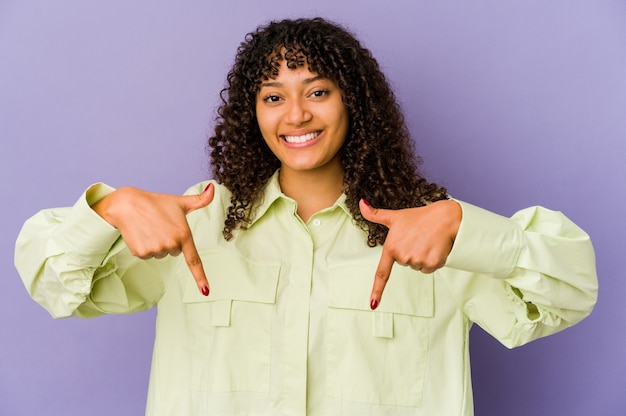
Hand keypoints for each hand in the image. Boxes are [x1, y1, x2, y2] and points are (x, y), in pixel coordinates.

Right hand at [92, 183, 214, 295]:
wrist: (128, 204)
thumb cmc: (156, 203)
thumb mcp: (180, 202)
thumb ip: (199, 200)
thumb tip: (213, 188)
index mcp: (183, 234)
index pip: (194, 260)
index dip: (200, 277)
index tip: (205, 291)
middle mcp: (171, 244)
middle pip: (174, 252)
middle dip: (169, 241)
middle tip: (160, 225)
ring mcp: (156, 250)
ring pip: (160, 254)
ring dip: (156, 244)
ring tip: (150, 228)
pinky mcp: (141, 253)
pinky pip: (147, 255)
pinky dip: (144, 246)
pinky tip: (141, 233)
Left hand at [359, 199, 461, 308]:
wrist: (445, 217)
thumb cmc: (419, 217)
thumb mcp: (395, 216)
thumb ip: (375, 214)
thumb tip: (360, 203)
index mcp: (392, 247)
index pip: (382, 273)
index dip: (377, 290)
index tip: (372, 305)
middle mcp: (403, 256)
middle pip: (405, 264)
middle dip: (411, 253)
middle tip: (418, 239)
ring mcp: (417, 261)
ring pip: (417, 267)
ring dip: (422, 257)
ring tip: (427, 241)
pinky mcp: (432, 264)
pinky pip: (429, 269)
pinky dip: (432, 260)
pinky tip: (435, 247)